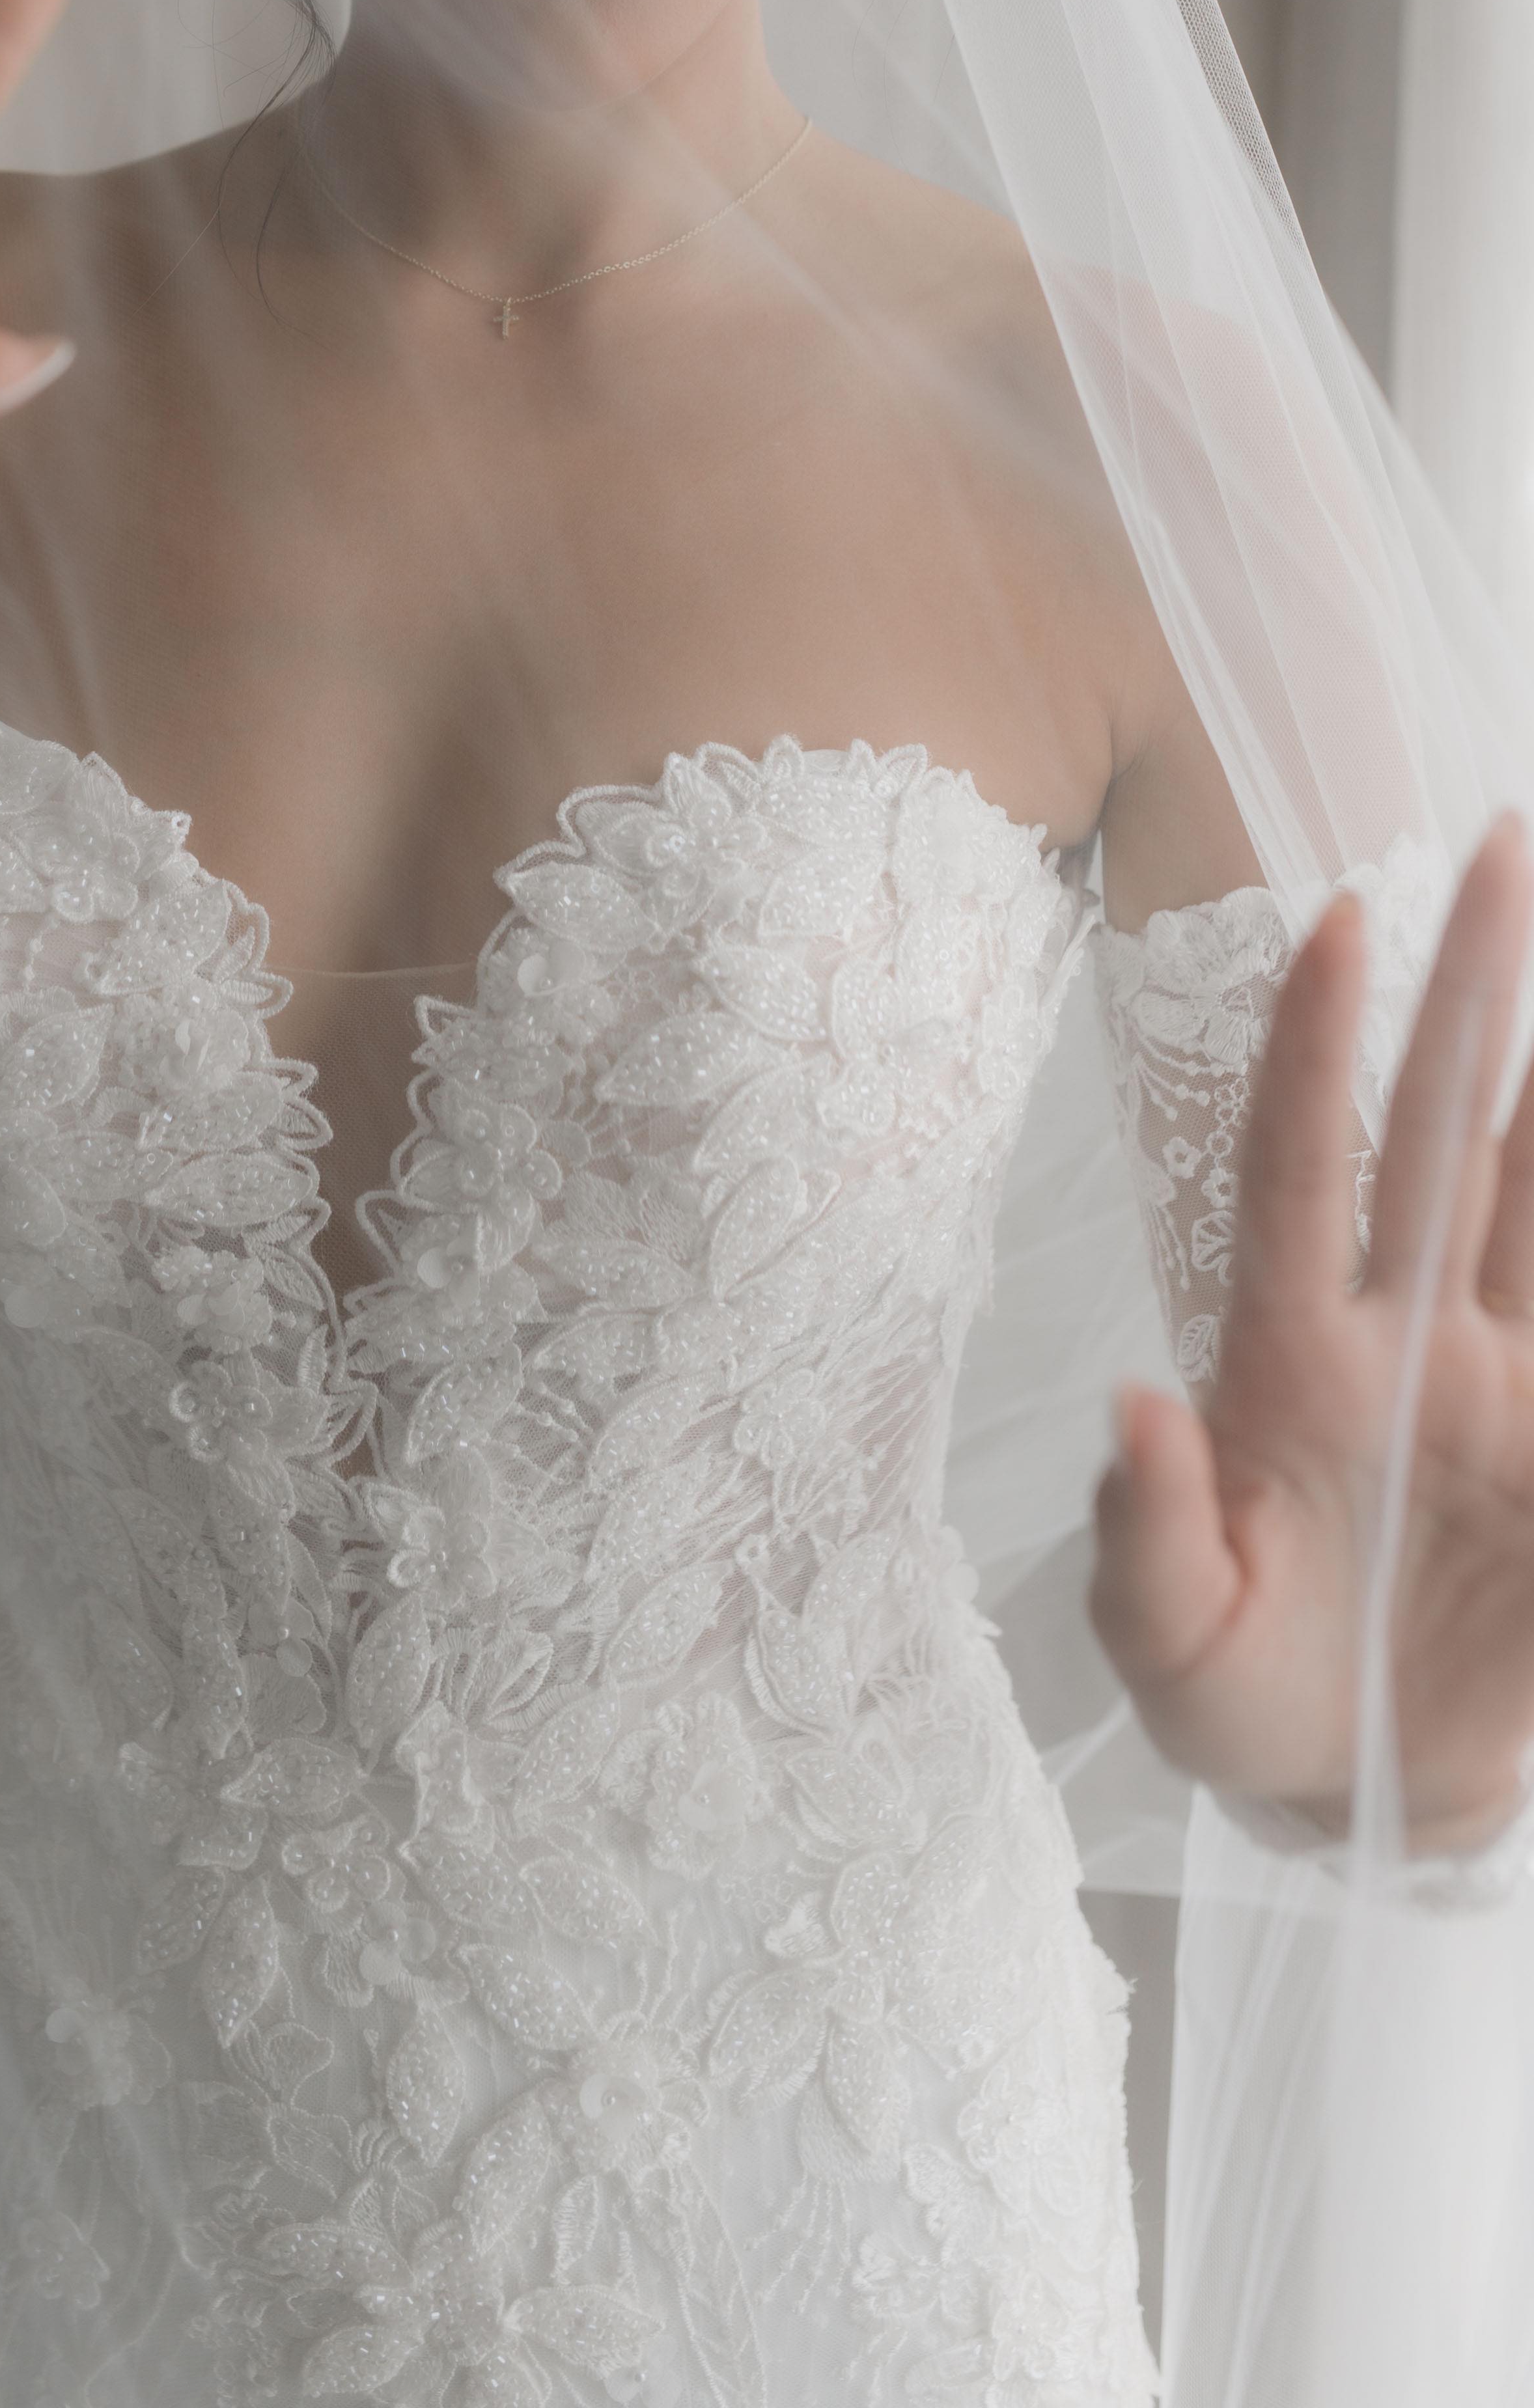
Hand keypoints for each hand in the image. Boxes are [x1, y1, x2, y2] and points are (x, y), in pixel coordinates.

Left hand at [1092, 817, 1533, 1845]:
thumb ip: (1144, 1536)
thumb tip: (1133, 1406)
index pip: (1296, 1172)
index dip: (1311, 1053)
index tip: (1335, 921)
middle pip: (1442, 1128)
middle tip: (1503, 835)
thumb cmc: (1238, 1698)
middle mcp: (1403, 1335)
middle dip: (1474, 987)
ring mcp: (1501, 1379)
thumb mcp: (1168, 1647)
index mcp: (1286, 1363)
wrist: (1359, 1792)